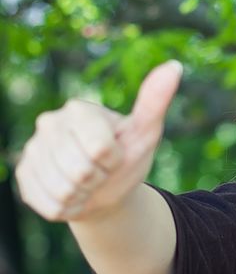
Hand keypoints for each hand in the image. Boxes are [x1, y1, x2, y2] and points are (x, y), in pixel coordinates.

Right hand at [15, 60, 181, 221]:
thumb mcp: (145, 133)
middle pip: (80, 172)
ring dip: (83, 195)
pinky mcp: (23, 175)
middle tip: (101, 172)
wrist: (106, 190)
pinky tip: (71, 194)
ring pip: (62, 191)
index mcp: (79, 110)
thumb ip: (155, 101)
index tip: (116, 155)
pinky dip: (67, 207)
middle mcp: (49, 124)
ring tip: (87, 184)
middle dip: (98, 180)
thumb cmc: (128, 156)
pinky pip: (49, 204)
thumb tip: (174, 66)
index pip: (100, 149)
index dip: (115, 161)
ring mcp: (32, 149)